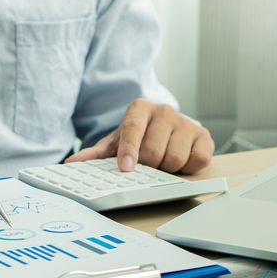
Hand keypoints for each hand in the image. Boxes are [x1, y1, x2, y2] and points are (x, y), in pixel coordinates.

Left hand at [66, 99, 213, 172]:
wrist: (167, 129)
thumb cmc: (140, 137)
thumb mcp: (117, 142)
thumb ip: (96, 153)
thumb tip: (73, 162)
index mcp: (140, 108)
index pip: (132, 128)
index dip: (129, 149)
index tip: (125, 167)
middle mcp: (164, 111)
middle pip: (153, 151)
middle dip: (148, 166)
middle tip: (147, 166)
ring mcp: (186, 122)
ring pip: (174, 158)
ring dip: (167, 168)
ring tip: (163, 162)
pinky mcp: (204, 136)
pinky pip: (197, 160)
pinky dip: (188, 168)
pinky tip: (181, 161)